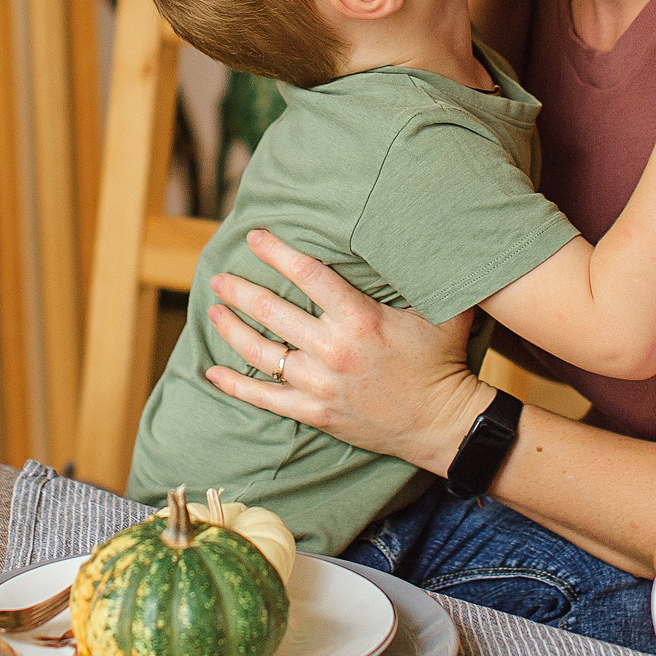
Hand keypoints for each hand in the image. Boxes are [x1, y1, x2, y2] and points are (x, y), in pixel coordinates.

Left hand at [202, 229, 494, 474]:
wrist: (441, 424)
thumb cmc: (442, 361)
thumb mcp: (443, 311)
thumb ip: (426, 273)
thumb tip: (418, 232)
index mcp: (359, 319)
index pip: (306, 274)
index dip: (276, 252)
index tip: (254, 237)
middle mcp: (333, 349)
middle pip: (271, 311)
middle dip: (240, 290)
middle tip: (219, 276)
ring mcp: (319, 383)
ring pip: (260, 352)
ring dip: (231, 329)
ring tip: (214, 310)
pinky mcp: (315, 412)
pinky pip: (264, 398)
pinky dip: (235, 384)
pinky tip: (212, 372)